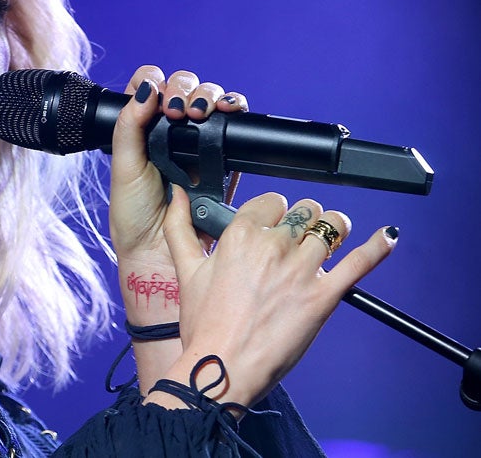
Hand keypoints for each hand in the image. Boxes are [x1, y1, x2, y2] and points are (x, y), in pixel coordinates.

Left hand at [109, 66, 247, 317]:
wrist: (161, 253)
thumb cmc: (134, 216)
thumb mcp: (123, 168)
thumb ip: (128, 128)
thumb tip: (145, 90)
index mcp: (141, 129)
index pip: (150, 86)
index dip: (156, 82)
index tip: (158, 98)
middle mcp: (170, 131)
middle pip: (185, 88)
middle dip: (187, 89)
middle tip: (180, 111)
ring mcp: (198, 143)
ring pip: (211, 101)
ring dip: (210, 96)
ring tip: (202, 112)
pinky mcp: (224, 158)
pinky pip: (234, 126)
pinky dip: (235, 112)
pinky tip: (230, 113)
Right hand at [150, 185, 396, 408]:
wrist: (221, 367)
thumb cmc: (203, 325)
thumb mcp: (186, 270)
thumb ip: (179, 227)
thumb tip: (177, 196)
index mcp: (240, 235)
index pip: (271, 201)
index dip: (274, 212)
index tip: (273, 224)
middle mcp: (274, 246)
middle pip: (304, 211)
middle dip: (304, 220)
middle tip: (298, 237)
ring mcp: (302, 270)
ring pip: (332, 228)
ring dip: (333, 229)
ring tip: (331, 237)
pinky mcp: (324, 295)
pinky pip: (359, 262)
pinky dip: (376, 247)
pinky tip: (386, 237)